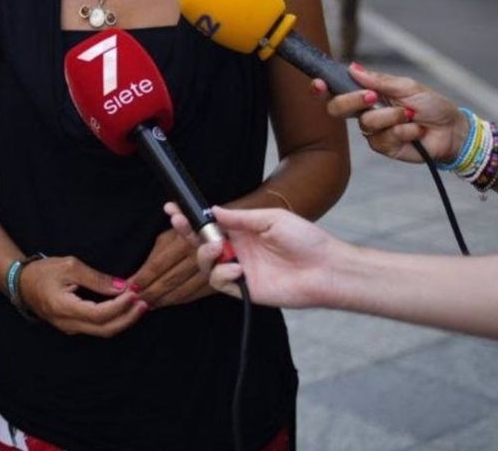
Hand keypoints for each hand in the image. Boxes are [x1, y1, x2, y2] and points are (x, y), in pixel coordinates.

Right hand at [15, 254, 145, 336]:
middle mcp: (68, 324)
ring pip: (102, 331)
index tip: (134, 293)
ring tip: (139, 305)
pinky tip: (124, 308)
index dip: (120, 306)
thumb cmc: (43, 271)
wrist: (22, 283)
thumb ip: (96, 278)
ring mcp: (70, 329)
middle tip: (144, 302)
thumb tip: (122, 287)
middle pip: (105, 329)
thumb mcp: (70, 266)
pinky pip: (97, 328)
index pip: (99, 314)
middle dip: (128, 318)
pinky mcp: (73, 327)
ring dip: (123, 320)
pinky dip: (113, 320)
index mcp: (63, 308)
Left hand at [125, 226, 213, 308]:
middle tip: (134, 300)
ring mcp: (211, 270)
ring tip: (146, 305)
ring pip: (181, 291)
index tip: (129, 286)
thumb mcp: (175, 229)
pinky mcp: (219, 280)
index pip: (158, 264)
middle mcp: (198, 256)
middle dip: (150, 292)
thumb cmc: (197, 225)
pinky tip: (165, 303)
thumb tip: (137, 271)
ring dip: (162, 300)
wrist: (232, 227)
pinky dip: (178, 300)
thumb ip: (157, 249)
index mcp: (185, 240)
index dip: (143, 277)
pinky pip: (194, 294)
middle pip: (169, 280)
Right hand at [165, 202, 337, 307]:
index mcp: (243, 230)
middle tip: (180, 223)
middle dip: (187, 232)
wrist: (326, 269)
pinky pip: (219, 282)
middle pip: (201, 243)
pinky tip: (237, 269)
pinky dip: (222, 274)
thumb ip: (240, 217)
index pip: (210, 223)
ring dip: (205, 254)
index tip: (172, 209)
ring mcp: (239, 269)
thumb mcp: (272, 218)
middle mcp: (237, 249)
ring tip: (218, 248)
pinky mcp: (243, 289)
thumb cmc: (305, 240)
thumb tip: (213, 210)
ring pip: (205, 263)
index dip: (190, 217)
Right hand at [310, 65, 466, 164]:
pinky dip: (403, 131)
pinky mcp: (383, 147)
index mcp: (368, 94)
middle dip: (352, 100)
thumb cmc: (432, 105)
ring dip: (392, 117)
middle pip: (338, 108)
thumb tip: (352, 67)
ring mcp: (374, 131)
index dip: (323, 88)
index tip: (317, 84)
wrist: (452, 130)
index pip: (338, 91)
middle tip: (372, 97)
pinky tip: (415, 132)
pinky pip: (382, 138)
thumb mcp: (407, 86)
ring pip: (366, 123)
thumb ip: (378, 80)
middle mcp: (366, 113)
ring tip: (411, 117)